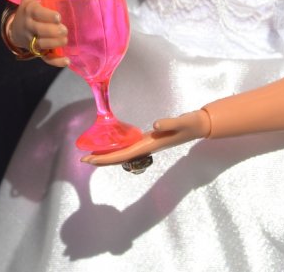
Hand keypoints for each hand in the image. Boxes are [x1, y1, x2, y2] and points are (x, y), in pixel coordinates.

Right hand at [8, 0, 69, 66]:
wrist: (14, 30)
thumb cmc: (26, 11)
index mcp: (29, 13)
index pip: (37, 14)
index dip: (46, 16)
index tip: (58, 16)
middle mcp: (30, 27)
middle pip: (39, 31)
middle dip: (52, 31)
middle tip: (65, 29)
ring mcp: (32, 41)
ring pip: (42, 45)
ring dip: (54, 44)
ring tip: (65, 41)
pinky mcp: (37, 52)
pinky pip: (45, 59)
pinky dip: (55, 62)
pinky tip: (67, 61)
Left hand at [82, 109, 209, 165]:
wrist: (199, 126)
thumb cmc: (191, 124)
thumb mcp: (182, 122)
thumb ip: (170, 123)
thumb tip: (155, 125)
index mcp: (150, 144)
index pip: (124, 155)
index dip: (107, 158)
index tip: (91, 160)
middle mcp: (146, 147)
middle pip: (120, 157)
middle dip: (102, 159)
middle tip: (84, 159)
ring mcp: (148, 144)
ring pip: (124, 154)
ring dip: (109, 155)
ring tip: (93, 154)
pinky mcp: (150, 139)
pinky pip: (130, 148)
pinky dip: (118, 149)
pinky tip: (113, 146)